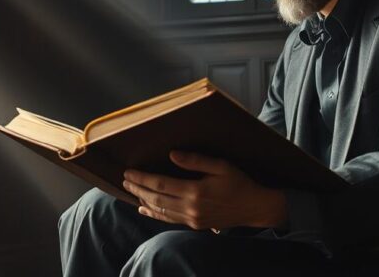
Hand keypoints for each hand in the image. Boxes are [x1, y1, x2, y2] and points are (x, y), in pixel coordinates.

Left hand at [122, 150, 286, 230]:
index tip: (129, 172)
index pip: (160, 184)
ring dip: (143, 200)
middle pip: (156, 198)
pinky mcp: (195, 224)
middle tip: (124, 180)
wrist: (254, 207)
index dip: (142, 178)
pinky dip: (154, 214)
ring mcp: (192, 218)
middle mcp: (191, 208)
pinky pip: (169, 219)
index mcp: (195, 191)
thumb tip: (172, 155)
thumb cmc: (239, 183)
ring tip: (130, 191)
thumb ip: (196, 160)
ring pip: (160, 210)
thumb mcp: (221, 166)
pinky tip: (144, 209)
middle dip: (138, 188)